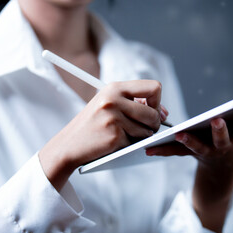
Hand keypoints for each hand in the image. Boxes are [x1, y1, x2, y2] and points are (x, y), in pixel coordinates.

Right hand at [39, 80, 162, 190]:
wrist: (68, 145)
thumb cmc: (93, 125)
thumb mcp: (111, 105)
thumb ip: (137, 105)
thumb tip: (165, 112)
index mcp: (114, 88)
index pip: (154, 87)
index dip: (157, 102)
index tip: (151, 111)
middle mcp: (113, 100)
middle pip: (154, 112)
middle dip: (154, 124)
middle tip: (144, 129)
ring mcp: (113, 118)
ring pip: (148, 130)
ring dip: (142, 136)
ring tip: (125, 135)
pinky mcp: (114, 136)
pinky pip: (136, 142)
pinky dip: (131, 145)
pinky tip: (116, 143)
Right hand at [146, 106, 232, 232]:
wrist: (222, 168)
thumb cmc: (201, 151)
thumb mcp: (183, 153)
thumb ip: (166, 150)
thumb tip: (145, 149)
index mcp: (205, 151)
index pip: (195, 148)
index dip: (188, 142)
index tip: (180, 135)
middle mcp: (224, 148)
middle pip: (222, 140)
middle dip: (219, 131)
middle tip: (216, 120)